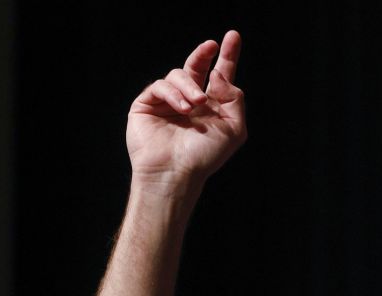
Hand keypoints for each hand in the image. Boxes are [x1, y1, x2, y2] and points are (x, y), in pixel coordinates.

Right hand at [126, 30, 246, 182]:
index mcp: (211, 107)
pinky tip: (182, 109)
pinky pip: (160, 86)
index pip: (219, 76)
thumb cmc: (205, 156)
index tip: (232, 37)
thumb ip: (234, 98)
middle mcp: (189, 102)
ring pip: (178, 75)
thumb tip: (219, 73)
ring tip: (195, 105)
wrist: (177, 173)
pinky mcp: (147, 104)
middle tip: (210, 46)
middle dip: (203, 54)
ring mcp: (167, 103)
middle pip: (195, 67)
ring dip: (189, 87)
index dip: (227, 56)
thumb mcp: (234, 129)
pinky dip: (173, 94)